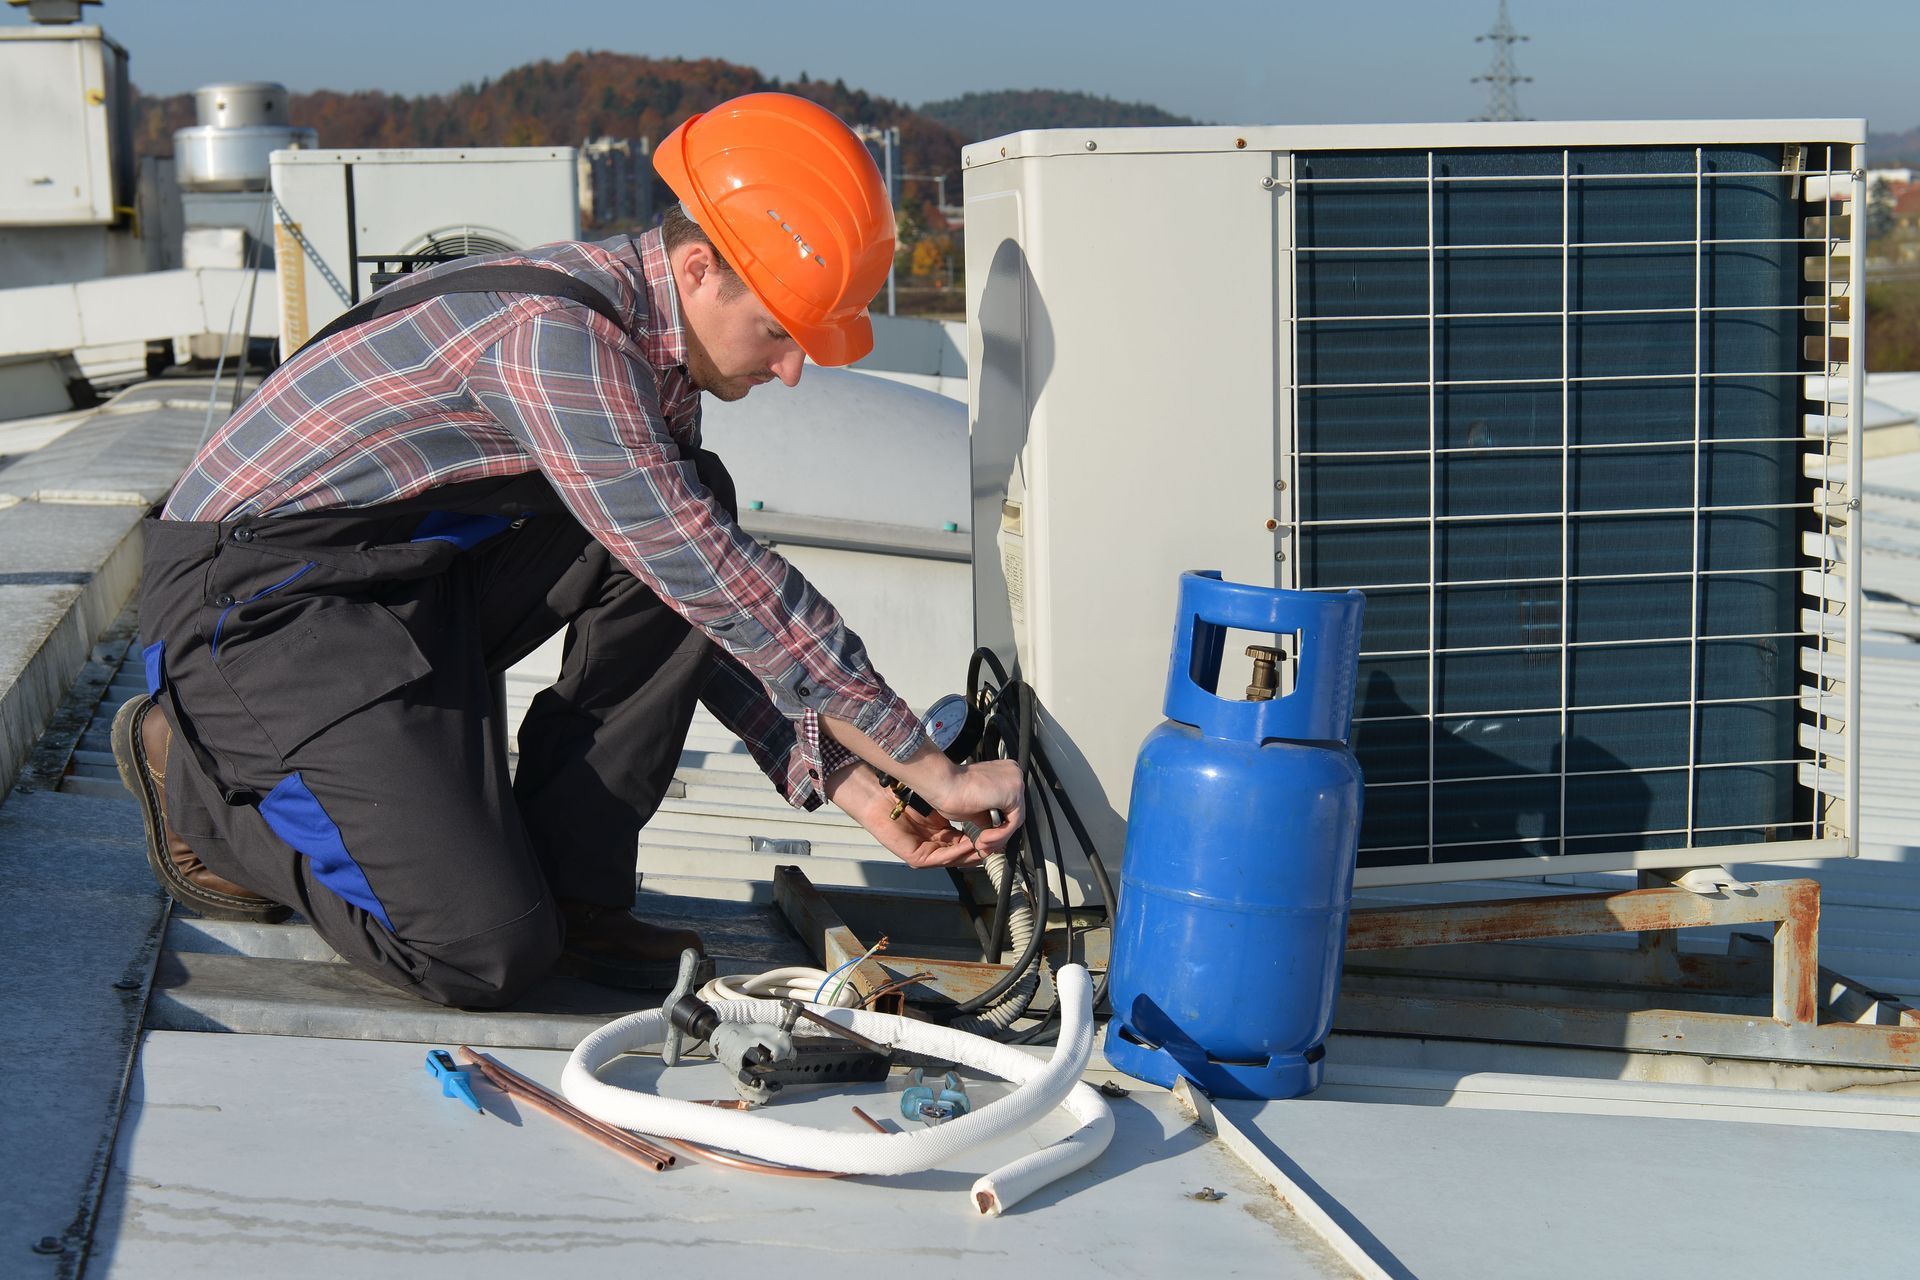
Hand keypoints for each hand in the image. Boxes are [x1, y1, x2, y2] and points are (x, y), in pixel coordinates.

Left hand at [825, 765, 983, 868]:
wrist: (879, 798)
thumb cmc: (904, 799)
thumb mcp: (938, 806)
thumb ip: (956, 814)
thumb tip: (981, 812)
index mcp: (939, 836)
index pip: (963, 845)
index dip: (978, 842)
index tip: (993, 836)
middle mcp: (932, 847)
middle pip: (960, 856)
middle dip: (977, 852)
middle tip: (992, 845)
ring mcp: (923, 854)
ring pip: (951, 860)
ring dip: (968, 855)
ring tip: (982, 847)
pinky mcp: (914, 857)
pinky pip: (937, 859)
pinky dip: (952, 854)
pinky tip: (964, 847)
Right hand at [925, 759, 1024, 855]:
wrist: (942, 783)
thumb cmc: (950, 790)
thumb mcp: (975, 808)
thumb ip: (987, 815)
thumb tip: (993, 828)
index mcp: (1003, 773)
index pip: (1010, 807)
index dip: (998, 828)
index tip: (985, 839)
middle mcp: (1012, 774)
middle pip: (1014, 813)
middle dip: (998, 835)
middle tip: (984, 846)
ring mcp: (1014, 780)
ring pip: (1015, 819)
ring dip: (997, 838)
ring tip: (982, 845)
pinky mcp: (1014, 790)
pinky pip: (1014, 821)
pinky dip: (999, 835)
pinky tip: (984, 839)